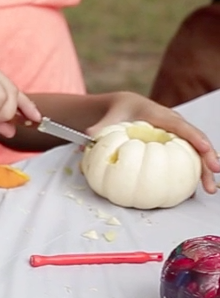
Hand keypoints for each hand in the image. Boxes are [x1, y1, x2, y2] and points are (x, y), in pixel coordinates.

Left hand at [84, 91, 219, 193]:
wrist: (126, 107)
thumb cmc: (120, 111)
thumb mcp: (111, 116)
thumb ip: (101, 126)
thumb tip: (90, 136)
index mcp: (161, 116)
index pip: (181, 127)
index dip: (195, 138)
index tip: (205, 149)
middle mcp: (175, 125)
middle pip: (196, 142)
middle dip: (208, 159)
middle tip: (213, 177)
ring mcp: (177, 137)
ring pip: (196, 153)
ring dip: (204, 171)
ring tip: (209, 190)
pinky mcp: (175, 146)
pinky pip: (188, 159)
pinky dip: (193, 173)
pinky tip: (194, 190)